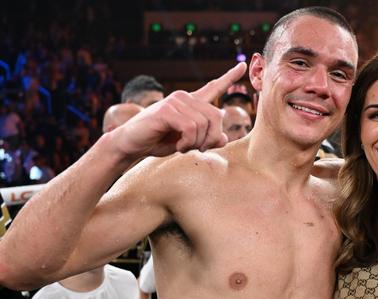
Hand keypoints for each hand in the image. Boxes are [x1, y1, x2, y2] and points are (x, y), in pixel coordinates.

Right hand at [110, 63, 247, 160]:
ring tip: (183, 147)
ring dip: (196, 142)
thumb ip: (207, 139)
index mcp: (192, 104)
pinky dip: (187, 142)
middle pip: (217, 116)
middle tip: (199, 149)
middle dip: (211, 138)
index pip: (213, 87)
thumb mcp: (188, 143)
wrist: (131, 144)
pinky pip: (191, 127)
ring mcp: (176, 101)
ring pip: (204, 124)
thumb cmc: (159, 142)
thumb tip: (224, 138)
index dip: (229, 78)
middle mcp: (185, 98)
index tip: (243, 66)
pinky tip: (178, 146)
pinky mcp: (167, 110)